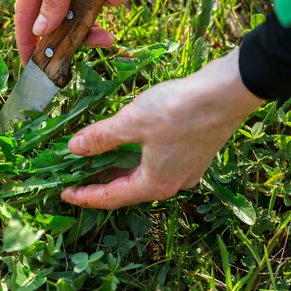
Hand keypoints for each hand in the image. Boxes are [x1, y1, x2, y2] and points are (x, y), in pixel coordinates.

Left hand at [60, 49, 263, 209]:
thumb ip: (100, 137)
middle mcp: (172, 182)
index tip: (64, 192)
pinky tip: (123, 140)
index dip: (85, 196)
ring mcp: (185, 168)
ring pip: (142, 173)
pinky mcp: (192, 152)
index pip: (111, 198)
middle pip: (126, 188)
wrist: (226, 92)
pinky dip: (134, 155)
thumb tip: (74, 148)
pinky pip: (155, 161)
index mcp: (155, 184)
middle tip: (74, 173)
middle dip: (99, 180)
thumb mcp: (131, 122)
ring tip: (93, 157)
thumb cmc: (178, 110)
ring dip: (117, 165)